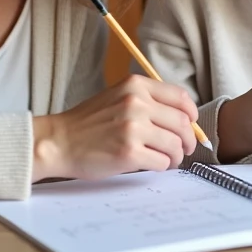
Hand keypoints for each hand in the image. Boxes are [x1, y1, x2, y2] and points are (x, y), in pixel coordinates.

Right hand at [32, 74, 197, 180]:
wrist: (59, 141)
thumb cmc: (88, 122)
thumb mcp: (117, 97)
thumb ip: (147, 101)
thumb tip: (183, 119)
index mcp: (135, 86)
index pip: (179, 97)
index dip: (191, 113)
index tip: (191, 124)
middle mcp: (137, 103)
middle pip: (182, 123)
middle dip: (188, 139)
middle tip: (184, 148)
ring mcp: (133, 128)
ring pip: (175, 144)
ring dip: (176, 156)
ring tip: (168, 159)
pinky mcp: (129, 153)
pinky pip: (162, 162)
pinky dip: (162, 166)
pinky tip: (152, 165)